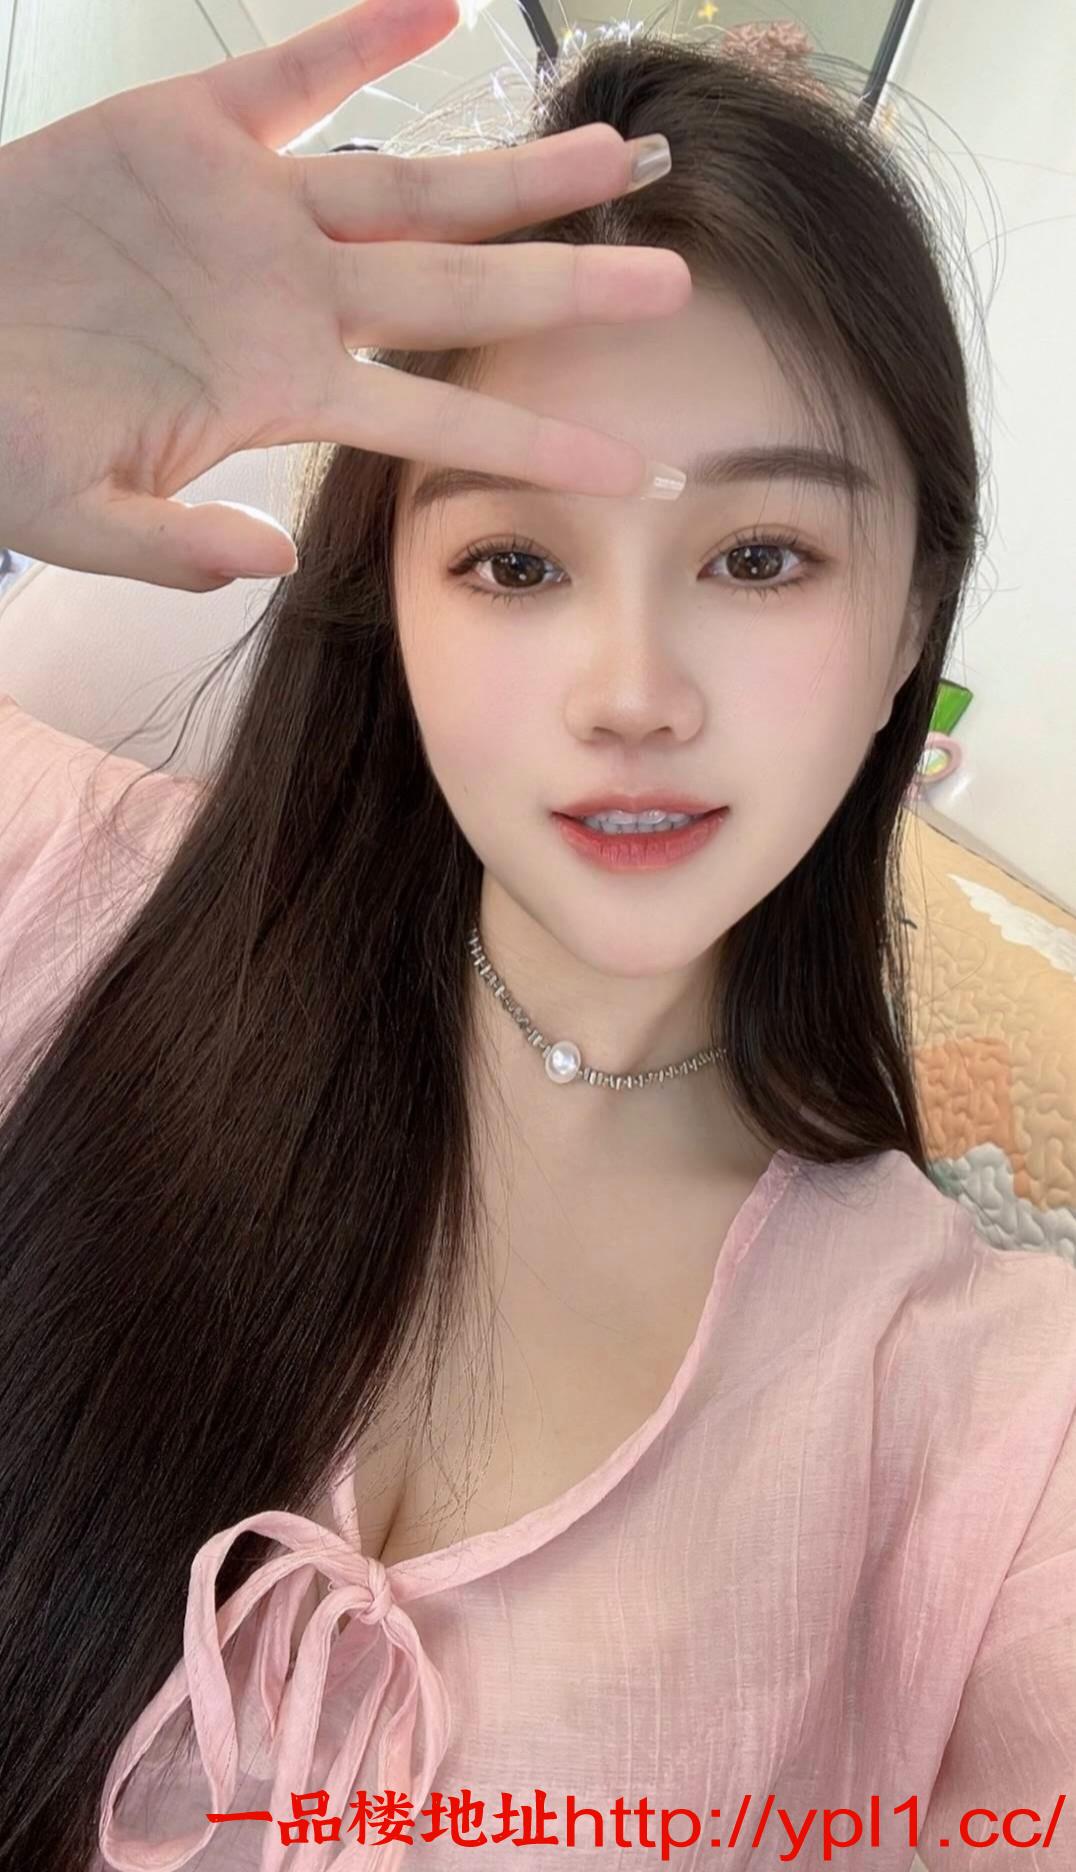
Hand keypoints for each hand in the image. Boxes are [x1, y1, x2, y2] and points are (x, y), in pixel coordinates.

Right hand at [0, 0, 690, 591]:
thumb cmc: (3, 433)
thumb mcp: (78, 515)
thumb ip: (174, 549)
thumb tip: (272, 557)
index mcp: (278, 389)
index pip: (432, 418)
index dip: (530, 439)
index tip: (629, 467)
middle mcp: (291, 298)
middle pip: (456, 286)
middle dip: (563, 286)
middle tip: (672, 288)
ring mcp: (251, 210)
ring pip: (409, 184)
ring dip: (512, 170)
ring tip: (617, 155)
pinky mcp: (189, 130)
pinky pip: (294, 73)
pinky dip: (359, 37)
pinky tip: (443, 5)